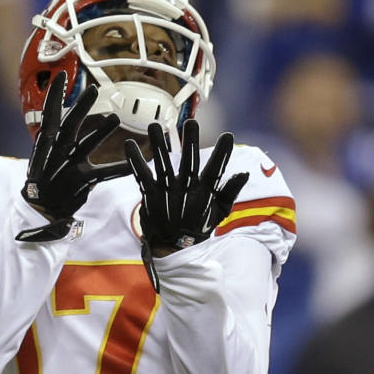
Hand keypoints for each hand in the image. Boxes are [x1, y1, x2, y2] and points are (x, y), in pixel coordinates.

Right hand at [18, 72, 129, 240]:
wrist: (42, 208)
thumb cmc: (48, 176)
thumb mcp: (50, 153)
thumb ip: (60, 134)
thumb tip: (65, 113)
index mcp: (48, 142)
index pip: (50, 114)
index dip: (55, 95)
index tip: (61, 75)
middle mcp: (56, 152)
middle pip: (69, 125)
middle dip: (81, 107)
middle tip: (94, 89)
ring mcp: (68, 167)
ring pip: (86, 145)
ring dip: (101, 132)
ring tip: (115, 118)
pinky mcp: (81, 182)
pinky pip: (103, 173)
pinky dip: (119, 168)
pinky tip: (133, 164)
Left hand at [125, 120, 248, 290]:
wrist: (175, 250)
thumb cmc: (200, 227)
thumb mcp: (220, 212)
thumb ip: (230, 191)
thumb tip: (243, 173)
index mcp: (204, 192)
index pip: (216, 169)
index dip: (222, 154)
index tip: (228, 136)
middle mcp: (186, 190)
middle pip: (189, 161)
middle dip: (191, 141)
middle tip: (192, 122)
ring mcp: (167, 192)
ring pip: (164, 163)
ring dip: (159, 144)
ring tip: (155, 125)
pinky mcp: (150, 196)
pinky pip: (141, 175)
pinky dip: (134, 160)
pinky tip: (129, 144)